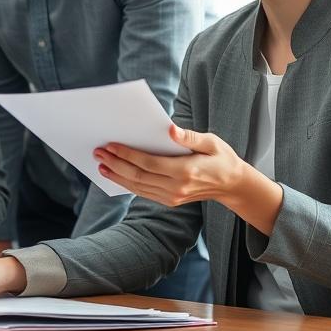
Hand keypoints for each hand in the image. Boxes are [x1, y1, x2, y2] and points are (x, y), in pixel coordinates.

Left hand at [95, 124, 282, 234]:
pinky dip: (127, 184)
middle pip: (138, 176)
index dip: (127, 155)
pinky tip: (115, 174)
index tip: (110, 145)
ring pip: (137, 187)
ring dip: (117, 175)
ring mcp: (172, 197)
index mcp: (186, 171)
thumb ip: (189, 137)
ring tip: (100, 163)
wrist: (233, 185)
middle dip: (115, 164)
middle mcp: (176, 187)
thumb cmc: (222, 158)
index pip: (149, 163)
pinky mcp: (169, 201)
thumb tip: (169, 129)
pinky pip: (143, 193)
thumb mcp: (212, 142)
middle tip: (98, 152)